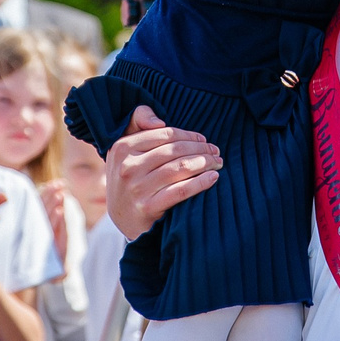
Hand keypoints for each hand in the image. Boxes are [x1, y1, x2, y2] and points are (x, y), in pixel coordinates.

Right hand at [103, 107, 222, 241]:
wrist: (121, 218)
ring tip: (217, 163)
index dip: (189, 136)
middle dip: (201, 149)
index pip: (165, 135)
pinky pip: (181, 190)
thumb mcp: (126, 149)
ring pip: (180, 168)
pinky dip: (200, 182)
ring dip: (204, 163)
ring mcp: (137, 188)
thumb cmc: (130, 178)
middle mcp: (128, 166)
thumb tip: (159, 122)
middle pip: (175, 150)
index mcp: (122, 147)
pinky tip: (212, 178)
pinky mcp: (147, 207)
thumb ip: (138, 122)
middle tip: (216, 152)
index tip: (203, 140)